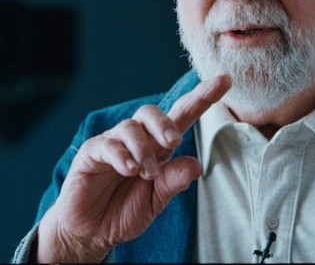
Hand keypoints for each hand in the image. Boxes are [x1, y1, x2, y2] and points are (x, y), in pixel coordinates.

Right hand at [35, 74, 231, 262]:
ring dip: (143, 149)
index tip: (224, 81)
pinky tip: (129, 169)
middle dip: (164, 123)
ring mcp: (112, 144)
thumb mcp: (156, 201)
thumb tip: (196, 164)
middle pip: (150, 112)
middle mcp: (136, 140)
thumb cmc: (123, 211)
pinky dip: (121, 155)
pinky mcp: (91, 154)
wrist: (90, 232)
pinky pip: (106, 145)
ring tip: (147, 174)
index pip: (182, 116)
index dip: (202, 98)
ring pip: (130, 128)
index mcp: (157, 147)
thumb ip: (173, 182)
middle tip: (173, 142)